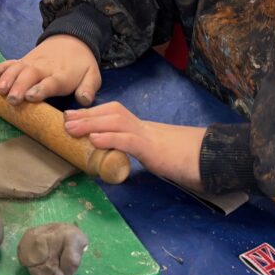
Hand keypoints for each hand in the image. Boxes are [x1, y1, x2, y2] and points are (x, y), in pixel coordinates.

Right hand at [0, 35, 100, 105]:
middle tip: (12, 99)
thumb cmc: (81, 64)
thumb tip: (84, 100)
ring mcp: (32, 64)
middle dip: (20, 86)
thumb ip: (89, 88)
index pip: (50, 83)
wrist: (72, 38)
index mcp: (62, 75)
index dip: (40, 89)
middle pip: (30, 76)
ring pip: (18, 69)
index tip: (30, 96)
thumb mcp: (93, 75)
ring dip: (7, 79)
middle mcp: (45, 69)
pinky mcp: (24, 61)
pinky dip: (1, 67)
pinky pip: (11, 62)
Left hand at [65, 102, 206, 191]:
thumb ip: (136, 153)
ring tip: (71, 128)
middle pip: (112, 113)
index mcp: (142, 129)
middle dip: (86, 115)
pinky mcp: (155, 150)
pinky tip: (95, 140)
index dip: (92, 113)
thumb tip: (115, 160)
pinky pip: (130, 140)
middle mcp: (144, 128)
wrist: (210, 161)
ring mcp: (150, 137)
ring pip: (117, 122)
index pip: (114, 114)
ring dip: (92, 123)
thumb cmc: (183, 161)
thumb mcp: (154, 155)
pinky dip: (111, 138)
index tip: (72, 116)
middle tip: (64, 120)